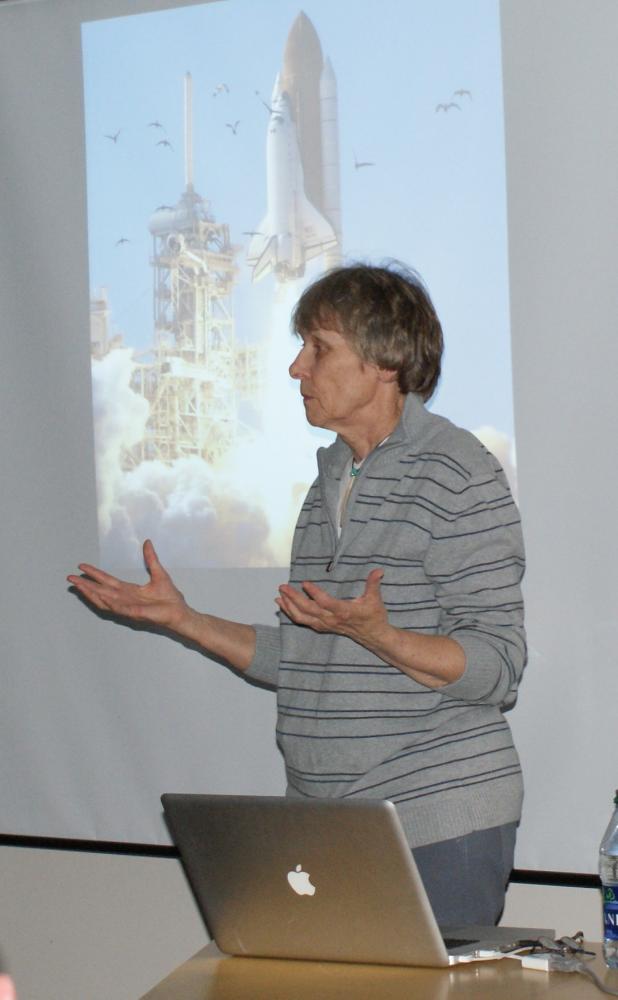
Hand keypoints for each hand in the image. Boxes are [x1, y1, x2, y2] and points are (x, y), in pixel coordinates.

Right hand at [67, 539, 187, 630]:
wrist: (179, 611)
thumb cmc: (170, 597)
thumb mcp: (159, 573)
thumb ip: (150, 558)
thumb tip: (147, 542)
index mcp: (129, 590)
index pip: (107, 581)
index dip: (94, 574)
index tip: (81, 566)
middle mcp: (125, 599)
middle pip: (100, 591)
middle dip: (85, 585)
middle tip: (70, 578)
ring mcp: (128, 607)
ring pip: (104, 600)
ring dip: (91, 593)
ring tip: (78, 586)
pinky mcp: (135, 613)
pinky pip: (118, 607)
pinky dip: (108, 602)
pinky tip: (99, 595)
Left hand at [276, 569, 388, 647]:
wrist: (374, 636)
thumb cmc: (374, 616)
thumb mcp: (375, 599)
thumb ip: (373, 583)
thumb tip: (378, 570)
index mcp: (344, 612)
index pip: (325, 602)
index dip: (314, 593)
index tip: (305, 583)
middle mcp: (332, 620)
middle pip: (309, 610)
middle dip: (294, 598)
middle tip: (283, 586)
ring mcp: (326, 625)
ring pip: (303, 618)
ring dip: (289, 606)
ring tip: (279, 595)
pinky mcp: (323, 627)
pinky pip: (303, 622)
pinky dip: (292, 613)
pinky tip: (283, 605)